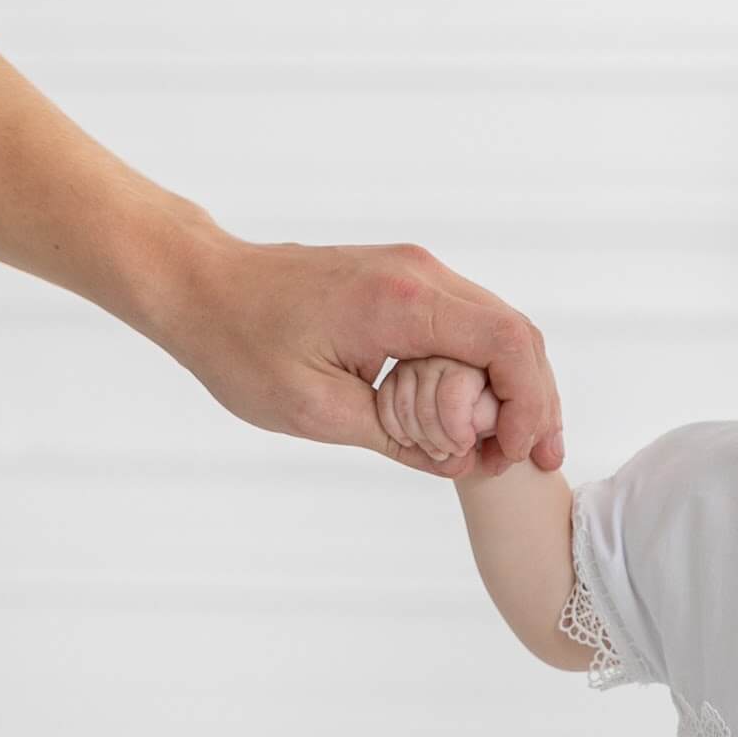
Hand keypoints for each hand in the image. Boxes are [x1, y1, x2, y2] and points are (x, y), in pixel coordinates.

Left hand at [153, 228, 563, 478]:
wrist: (202, 285)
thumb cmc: (242, 344)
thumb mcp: (317, 412)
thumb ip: (399, 440)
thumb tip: (464, 464)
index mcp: (400, 302)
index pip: (507, 344)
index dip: (528, 406)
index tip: (515, 455)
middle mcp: (420, 274)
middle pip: (518, 335)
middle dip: (534, 403)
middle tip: (536, 461)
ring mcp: (416, 272)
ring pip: (501, 330)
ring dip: (516, 389)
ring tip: (513, 447)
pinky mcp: (407, 282)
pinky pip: (470, 326)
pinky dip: (487, 372)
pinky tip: (483, 415)